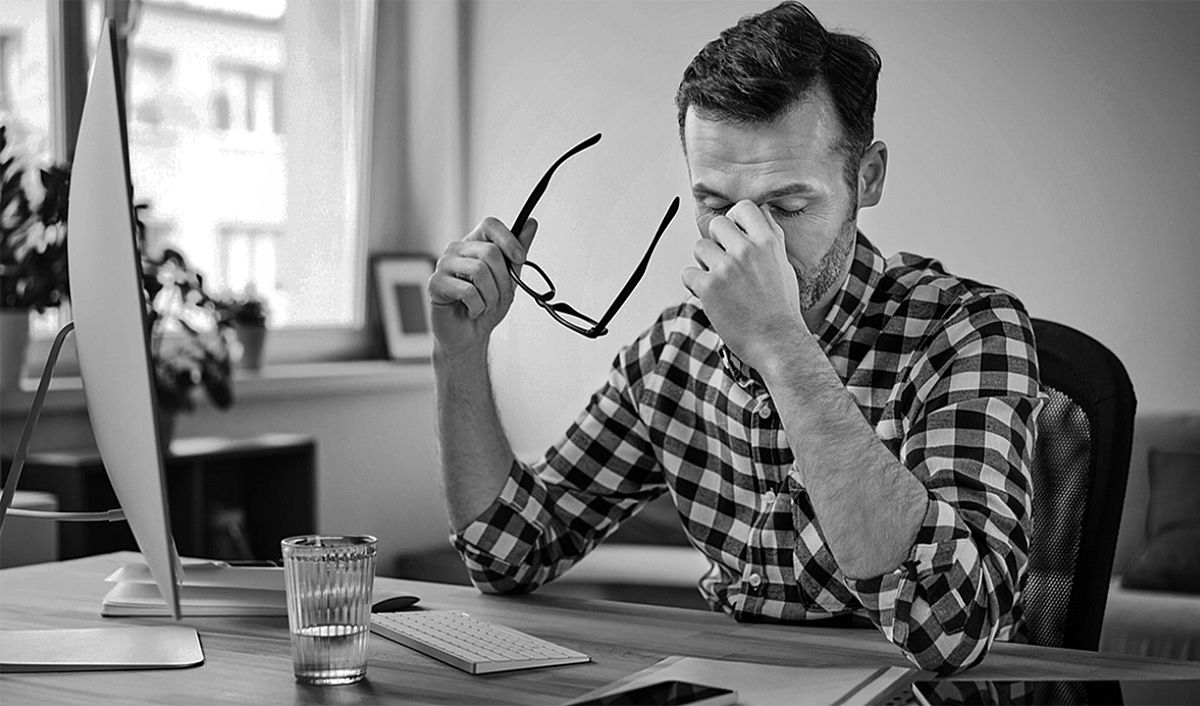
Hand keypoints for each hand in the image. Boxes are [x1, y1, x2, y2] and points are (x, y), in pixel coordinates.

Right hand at [428, 217, 537, 357]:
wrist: (469, 336)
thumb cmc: (485, 307)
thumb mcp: (508, 279)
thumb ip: (516, 252)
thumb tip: (530, 224)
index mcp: (474, 244)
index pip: (490, 225)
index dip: (509, 239)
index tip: (520, 258)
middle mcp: (456, 250)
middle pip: (490, 251)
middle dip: (503, 281)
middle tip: (501, 297)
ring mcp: (443, 265)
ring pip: (479, 270)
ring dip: (491, 296)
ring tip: (486, 306)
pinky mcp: (435, 284)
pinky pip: (467, 290)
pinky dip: (477, 306)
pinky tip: (472, 310)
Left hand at [681, 200, 803, 370]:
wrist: (777, 342)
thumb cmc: (781, 309)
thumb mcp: (784, 266)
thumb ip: (770, 240)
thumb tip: (762, 214)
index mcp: (768, 242)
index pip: (743, 208)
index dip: (735, 221)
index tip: (735, 236)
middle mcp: (746, 250)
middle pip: (717, 224)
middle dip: (717, 242)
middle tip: (725, 264)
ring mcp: (726, 268)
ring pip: (699, 247)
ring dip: (704, 264)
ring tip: (719, 283)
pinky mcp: (708, 287)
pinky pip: (688, 273)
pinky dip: (695, 286)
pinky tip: (711, 298)